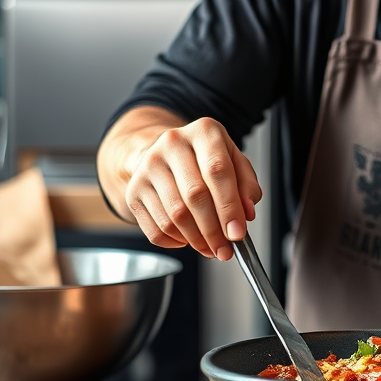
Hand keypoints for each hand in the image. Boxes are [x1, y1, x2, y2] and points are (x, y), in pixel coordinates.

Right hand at [125, 117, 261, 261]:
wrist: (166, 153)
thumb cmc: (205, 158)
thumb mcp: (234, 161)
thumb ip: (247, 185)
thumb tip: (246, 213)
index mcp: (203, 131)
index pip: (217, 170)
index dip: (229, 206)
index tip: (237, 233)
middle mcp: (172, 143)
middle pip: (194, 195)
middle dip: (213, 230)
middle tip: (225, 249)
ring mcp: (148, 166)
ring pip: (174, 216)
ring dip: (196, 240)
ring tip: (209, 247)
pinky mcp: (134, 189)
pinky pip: (155, 228)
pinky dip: (174, 242)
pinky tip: (187, 240)